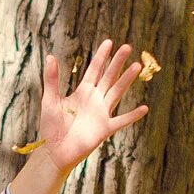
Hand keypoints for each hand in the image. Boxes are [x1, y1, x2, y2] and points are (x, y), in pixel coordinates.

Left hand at [34, 39, 148, 170]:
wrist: (54, 151)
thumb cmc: (50, 127)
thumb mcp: (49, 100)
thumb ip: (51, 80)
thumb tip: (51, 56)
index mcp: (82, 92)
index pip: (94, 70)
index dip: (101, 56)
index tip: (109, 42)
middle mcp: (95, 100)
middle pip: (109, 77)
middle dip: (117, 62)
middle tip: (127, 46)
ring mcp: (101, 113)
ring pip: (117, 92)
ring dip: (126, 80)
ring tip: (136, 66)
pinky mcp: (105, 129)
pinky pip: (121, 121)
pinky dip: (132, 116)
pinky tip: (144, 108)